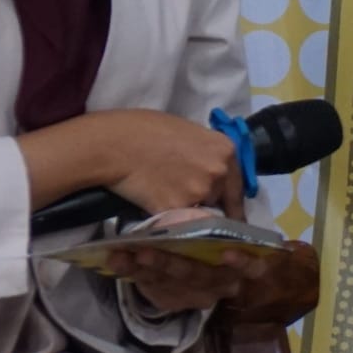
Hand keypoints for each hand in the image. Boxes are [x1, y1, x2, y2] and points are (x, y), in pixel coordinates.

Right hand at [45, 108, 235, 215]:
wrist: (114, 144)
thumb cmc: (145, 130)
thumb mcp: (188, 132)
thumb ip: (207, 154)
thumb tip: (211, 170)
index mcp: (226, 150)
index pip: (238, 188)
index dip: (230, 203)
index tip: (228, 215)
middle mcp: (219, 172)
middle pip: (220, 201)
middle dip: (206, 204)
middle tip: (185, 199)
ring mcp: (200, 193)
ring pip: (200, 214)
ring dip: (188, 212)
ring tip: (165, 198)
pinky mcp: (178, 210)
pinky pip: (179, 222)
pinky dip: (169, 219)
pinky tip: (154, 205)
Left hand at [105, 208, 274, 314]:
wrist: (182, 260)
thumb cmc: (202, 234)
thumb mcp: (211, 227)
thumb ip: (209, 224)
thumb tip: (200, 211)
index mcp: (238, 265)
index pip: (252, 267)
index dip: (243, 262)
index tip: (227, 252)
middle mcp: (220, 285)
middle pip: (200, 277)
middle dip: (171, 264)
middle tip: (145, 252)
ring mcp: (196, 296)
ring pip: (171, 285)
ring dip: (145, 269)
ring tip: (122, 255)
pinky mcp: (173, 301)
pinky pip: (152, 289)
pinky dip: (133, 274)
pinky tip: (117, 262)